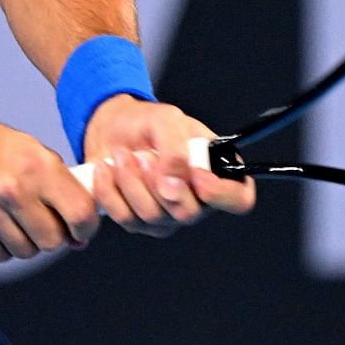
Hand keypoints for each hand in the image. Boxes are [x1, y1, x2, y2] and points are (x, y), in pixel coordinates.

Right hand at [0, 114, 100, 262]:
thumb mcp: (24, 146)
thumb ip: (55, 180)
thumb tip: (81, 222)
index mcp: (36, 164)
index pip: (80, 213)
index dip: (86, 228)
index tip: (81, 230)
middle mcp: (14, 189)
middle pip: (54, 241)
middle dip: (53, 236)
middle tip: (41, 221)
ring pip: (28, 252)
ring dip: (26, 241)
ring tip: (12, 218)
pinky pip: (1, 256)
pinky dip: (2, 246)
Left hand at [81, 95, 256, 235]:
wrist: (113, 129)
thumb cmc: (148, 123)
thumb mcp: (166, 120)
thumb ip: (175, 149)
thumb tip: (175, 182)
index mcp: (217, 172)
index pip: (239, 199)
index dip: (221, 194)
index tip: (196, 176)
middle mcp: (198, 200)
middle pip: (188, 213)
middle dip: (158, 182)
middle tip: (143, 155)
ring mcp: (169, 216)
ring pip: (152, 217)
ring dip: (131, 181)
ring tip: (122, 155)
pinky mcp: (140, 223)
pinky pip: (125, 218)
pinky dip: (111, 191)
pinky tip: (106, 170)